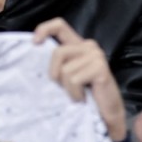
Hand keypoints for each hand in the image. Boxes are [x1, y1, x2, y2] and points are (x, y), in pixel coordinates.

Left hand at [35, 17, 127, 141]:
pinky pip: (74, 80)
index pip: (60, 25)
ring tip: (79, 95)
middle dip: (55, 74)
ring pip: (65, 70)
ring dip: (67, 89)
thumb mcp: (68, 76)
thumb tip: (34, 55)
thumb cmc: (86, 96)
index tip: (34, 43)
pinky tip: (84, 99)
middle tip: (66, 88)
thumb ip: (58, 63)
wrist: (108, 116)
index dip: (45, 29)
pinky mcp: (100, 68)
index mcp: (78, 45)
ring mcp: (96, 56)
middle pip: (58, 52)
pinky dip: (75, 94)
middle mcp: (88, 46)